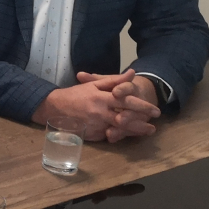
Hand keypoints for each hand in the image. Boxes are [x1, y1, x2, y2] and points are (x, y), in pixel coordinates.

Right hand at [31, 71, 158, 141]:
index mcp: (101, 98)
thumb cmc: (75, 94)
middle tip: (154, 125)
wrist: (53, 108)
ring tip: (147, 131)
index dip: (142, 106)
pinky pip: (108, 135)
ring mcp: (95, 125)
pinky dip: (120, 135)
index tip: (155, 110)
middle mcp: (99, 112)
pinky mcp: (91, 135)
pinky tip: (130, 134)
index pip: (126, 102)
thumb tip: (132, 73)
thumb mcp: (94, 85)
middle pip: (125, 120)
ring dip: (135, 131)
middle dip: (141, 123)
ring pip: (119, 130)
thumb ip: (115, 81)